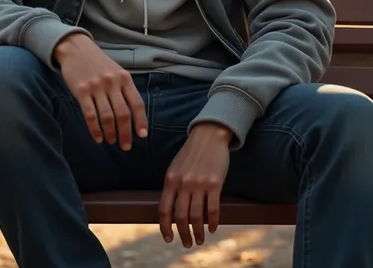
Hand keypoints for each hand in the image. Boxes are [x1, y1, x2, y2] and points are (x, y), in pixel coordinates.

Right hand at [54, 34, 147, 149]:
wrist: (76, 49)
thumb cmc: (98, 63)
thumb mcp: (116, 71)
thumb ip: (124, 89)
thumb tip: (133, 115)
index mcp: (124, 78)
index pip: (137, 103)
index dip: (141, 121)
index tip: (142, 136)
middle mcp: (112, 83)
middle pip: (123, 114)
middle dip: (126, 133)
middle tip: (125, 146)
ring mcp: (97, 87)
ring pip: (107, 117)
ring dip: (111, 133)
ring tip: (112, 141)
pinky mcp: (82, 91)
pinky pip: (90, 115)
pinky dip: (95, 129)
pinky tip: (98, 138)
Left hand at [159, 122, 231, 248]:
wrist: (209, 135)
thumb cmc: (192, 152)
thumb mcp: (176, 166)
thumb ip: (173, 186)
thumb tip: (171, 210)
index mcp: (170, 179)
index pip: (164, 210)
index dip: (165, 227)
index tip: (168, 239)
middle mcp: (183, 183)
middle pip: (180, 217)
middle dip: (183, 234)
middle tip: (187, 244)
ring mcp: (199, 184)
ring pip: (196, 217)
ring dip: (198, 232)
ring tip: (200, 240)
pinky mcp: (215, 184)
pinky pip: (213, 209)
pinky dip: (213, 222)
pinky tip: (213, 228)